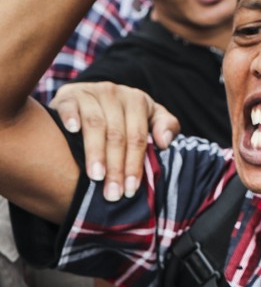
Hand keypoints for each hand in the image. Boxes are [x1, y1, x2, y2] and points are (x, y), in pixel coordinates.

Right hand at [50, 81, 180, 201]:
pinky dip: (71, 117)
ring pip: (95, 124)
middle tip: (113, 194)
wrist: (91, 99)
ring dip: (96, 152)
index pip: (138, 138)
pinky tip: (72, 131)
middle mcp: (114, 93)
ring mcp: (90, 92)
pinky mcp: (68, 95)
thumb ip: (166, 126)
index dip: (135, 165)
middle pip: (117, 135)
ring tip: (95, 176)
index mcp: (137, 101)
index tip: (131, 190)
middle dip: (116, 168)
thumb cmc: (125, 118)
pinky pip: (70, 106)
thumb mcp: (150, 118)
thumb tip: (164, 142)